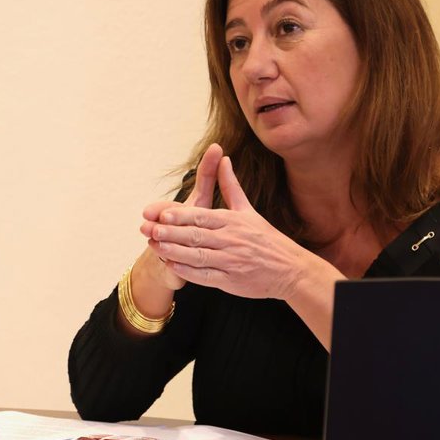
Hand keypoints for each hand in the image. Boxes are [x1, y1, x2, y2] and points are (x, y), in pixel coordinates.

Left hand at [144, 154, 316, 299]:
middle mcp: (231, 240)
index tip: (163, 214)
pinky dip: (188, 272)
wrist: (290, 268)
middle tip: (150, 230)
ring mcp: (231, 261)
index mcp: (233, 221)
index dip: (182, 216)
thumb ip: (231, 185)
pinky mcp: (231, 281)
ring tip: (155, 247)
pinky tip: (172, 266)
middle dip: (172, 233)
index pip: (203, 217)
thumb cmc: (266, 238)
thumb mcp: (248, 209)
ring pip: (197, 256)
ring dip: (174, 252)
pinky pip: (205, 276)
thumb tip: (224, 158)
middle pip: (196, 236)